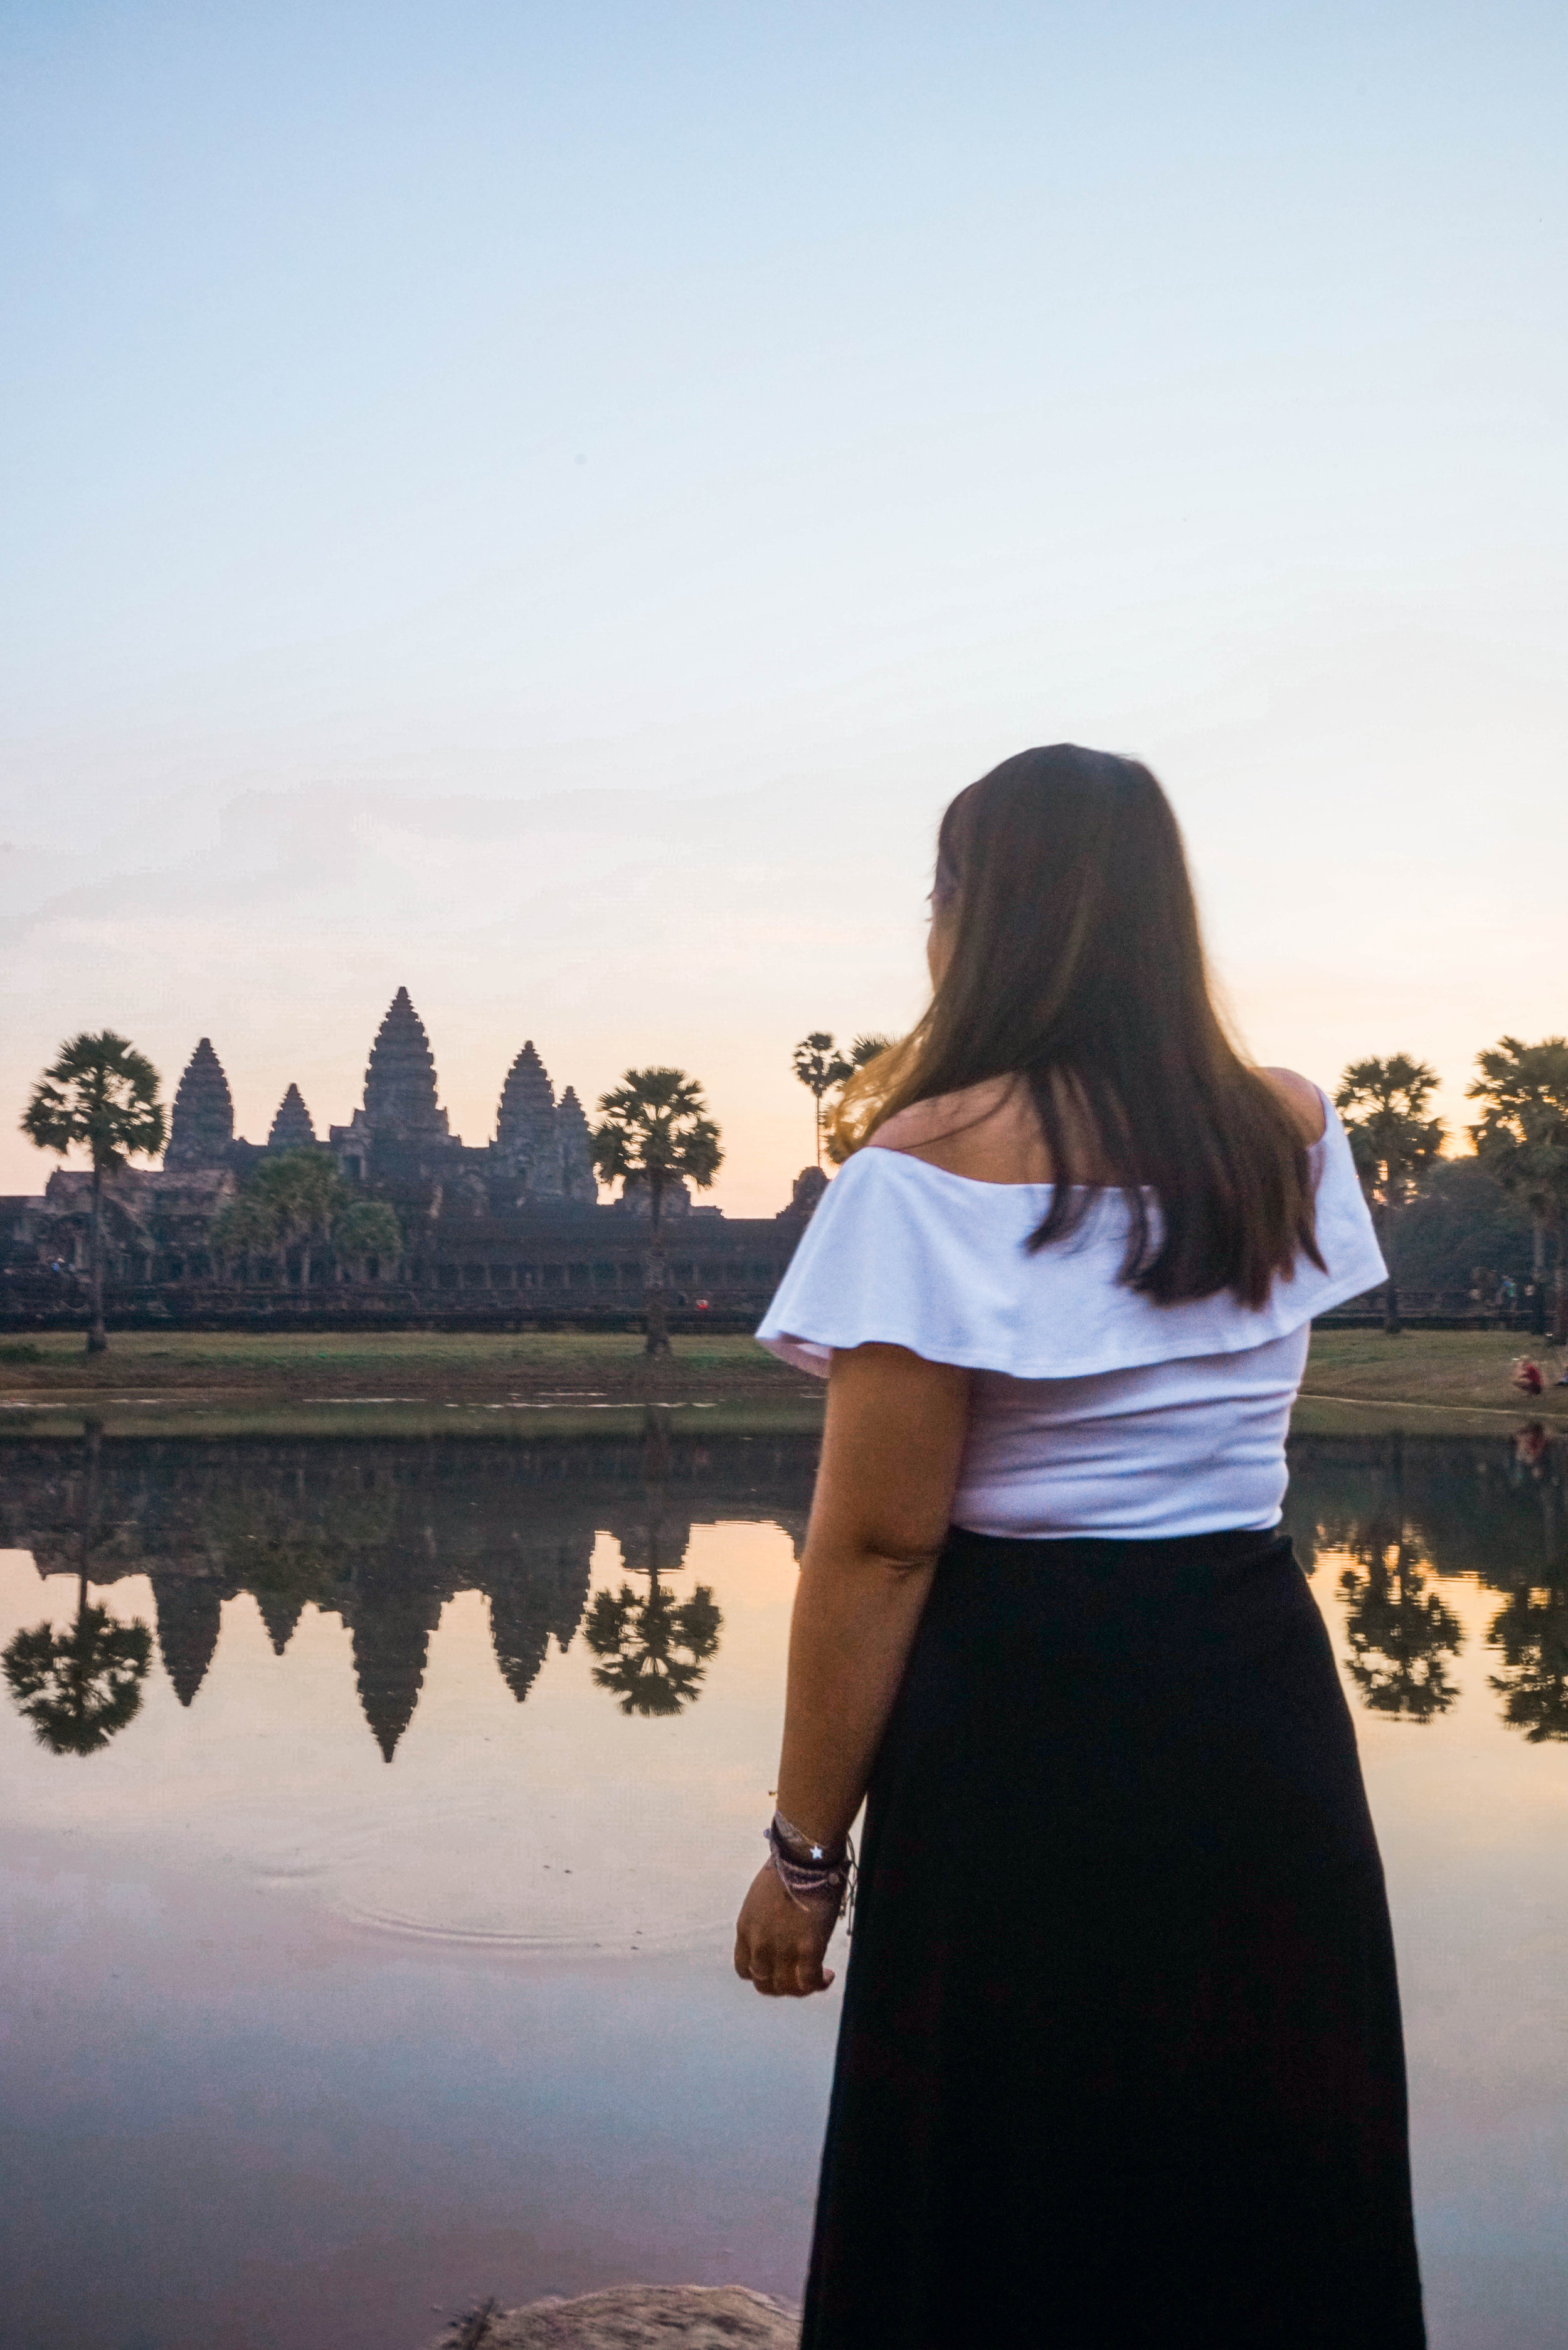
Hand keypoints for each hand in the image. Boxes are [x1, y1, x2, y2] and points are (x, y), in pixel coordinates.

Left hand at [734, 1863, 836, 1997]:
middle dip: (780, 1986)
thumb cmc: (787, 1870)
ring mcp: (782, 1949)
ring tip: (816, 1980)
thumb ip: (765, 1922)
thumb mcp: (760, 1899)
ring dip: (800, 1989)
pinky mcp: (807, 1949)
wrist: (804, 1860)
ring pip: (785, 1987)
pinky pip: (809, 1981)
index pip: (744, 1969)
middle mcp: (759, 1944)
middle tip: (797, 1979)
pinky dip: (818, 1983)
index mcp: (745, 1929)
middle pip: (764, 1983)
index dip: (760, 1974)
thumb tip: (780, 1930)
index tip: (775, 1969)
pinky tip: (828, 1976)